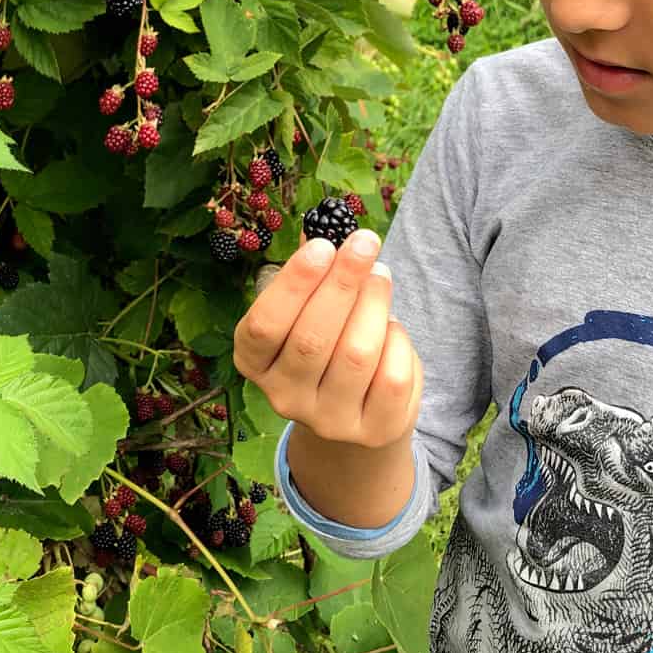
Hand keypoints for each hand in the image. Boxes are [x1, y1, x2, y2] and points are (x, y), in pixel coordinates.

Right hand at [233, 227, 422, 448]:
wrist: (355, 412)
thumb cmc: (326, 341)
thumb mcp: (306, 310)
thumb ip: (312, 273)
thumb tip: (326, 221)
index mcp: (255, 362)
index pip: (264, 326)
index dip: (294, 284)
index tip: (323, 245)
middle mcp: (284, 397)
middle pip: (312, 339)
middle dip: (343, 283)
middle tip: (365, 243)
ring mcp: (328, 421)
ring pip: (356, 355)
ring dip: (374, 304)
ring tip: (381, 276)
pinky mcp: (372, 431)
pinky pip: (392, 377)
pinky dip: (397, 340)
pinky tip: (391, 328)